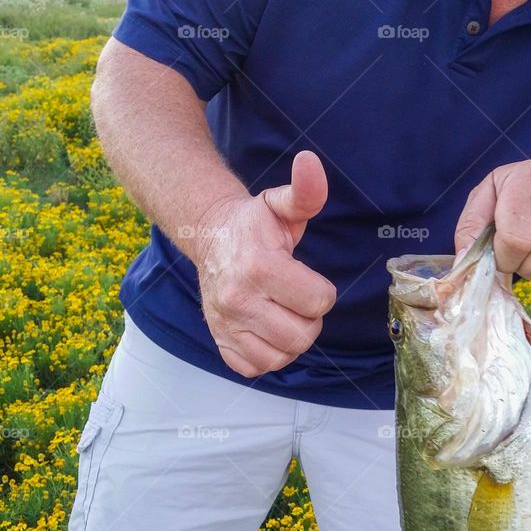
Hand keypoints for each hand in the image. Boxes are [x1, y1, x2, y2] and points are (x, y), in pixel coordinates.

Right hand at [193, 151, 336, 376]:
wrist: (209, 238)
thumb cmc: (254, 224)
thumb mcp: (281, 204)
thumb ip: (306, 191)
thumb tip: (311, 162)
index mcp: (259, 267)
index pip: (318, 301)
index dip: (322, 291)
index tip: (307, 278)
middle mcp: (237, 300)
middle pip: (302, 335)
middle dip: (309, 317)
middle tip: (297, 297)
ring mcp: (226, 324)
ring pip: (282, 356)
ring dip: (292, 338)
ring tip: (284, 313)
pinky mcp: (221, 342)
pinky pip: (257, 367)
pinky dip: (268, 355)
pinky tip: (267, 330)